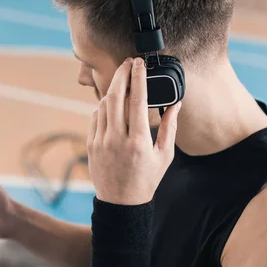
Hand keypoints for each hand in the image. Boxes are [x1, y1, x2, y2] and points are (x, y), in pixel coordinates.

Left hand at [87, 57, 180, 204]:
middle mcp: (117, 139)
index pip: (137, 100)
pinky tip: (112, 105)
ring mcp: (101, 142)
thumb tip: (175, 104)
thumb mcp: (164, 156)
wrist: (121, 203)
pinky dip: (103, 107)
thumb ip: (170, 128)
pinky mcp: (91, 144)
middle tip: (127, 63)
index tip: (139, 63)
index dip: (138, 77)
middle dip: (121, 75)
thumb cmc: (146, 179)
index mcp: (138, 141)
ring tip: (122, 83)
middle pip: (115, 96)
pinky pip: (95, 117)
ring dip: (112, 90)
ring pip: (103, 105)